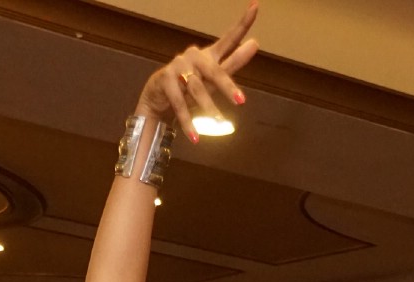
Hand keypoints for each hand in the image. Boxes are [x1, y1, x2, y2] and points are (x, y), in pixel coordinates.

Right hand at [137, 2, 259, 141]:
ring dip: (208, 108)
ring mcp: (178, 67)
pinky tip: (196, 137)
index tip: (255, 6)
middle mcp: (194, 57)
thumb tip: (255, 43)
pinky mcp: (165, 80)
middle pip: (214, 71)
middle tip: (241, 101)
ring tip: (220, 125)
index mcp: (208, 55)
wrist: (158, 100)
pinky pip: (179, 103)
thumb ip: (233, 62)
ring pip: (197, 89)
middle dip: (227, 87)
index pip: (228, 38)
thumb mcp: (213, 79)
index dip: (242, 24)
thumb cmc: (189, 88)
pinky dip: (188, 122)